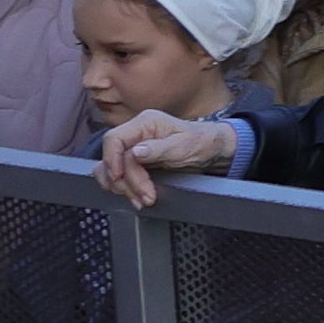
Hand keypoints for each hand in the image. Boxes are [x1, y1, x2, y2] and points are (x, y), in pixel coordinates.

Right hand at [96, 111, 235, 209]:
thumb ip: (159, 148)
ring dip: (124, 188)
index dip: (112, 159)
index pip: (113, 139)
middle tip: (146, 196)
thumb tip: (135, 152)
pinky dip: (124, 189)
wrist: (212, 151)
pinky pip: (118, 177)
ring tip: (144, 199)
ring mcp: (133, 148)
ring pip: (111, 171)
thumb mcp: (185, 145)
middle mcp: (135, 134)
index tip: (119, 177)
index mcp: (145, 123)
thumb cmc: (202, 142)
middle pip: (113, 159)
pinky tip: (138, 197)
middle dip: (126, 181)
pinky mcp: (134, 163)